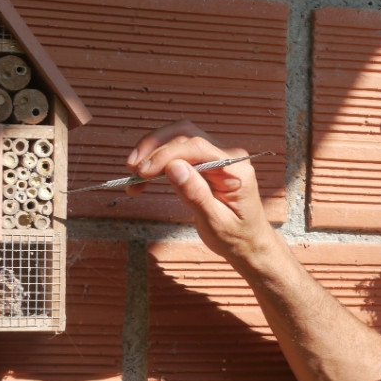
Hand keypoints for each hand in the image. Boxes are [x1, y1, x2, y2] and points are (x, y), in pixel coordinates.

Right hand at [126, 120, 276, 266]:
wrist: (248, 245)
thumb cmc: (236, 237)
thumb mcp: (215, 223)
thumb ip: (196, 194)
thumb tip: (173, 167)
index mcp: (236, 168)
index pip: (197, 148)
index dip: (166, 155)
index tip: (142, 172)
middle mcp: (227, 155)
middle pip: (185, 135)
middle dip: (155, 148)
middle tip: (132, 169)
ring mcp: (216, 156)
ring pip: (178, 139)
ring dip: (152, 152)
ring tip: (133, 174)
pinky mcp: (205, 162)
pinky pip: (178, 153)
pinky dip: (158, 162)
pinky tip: (142, 180)